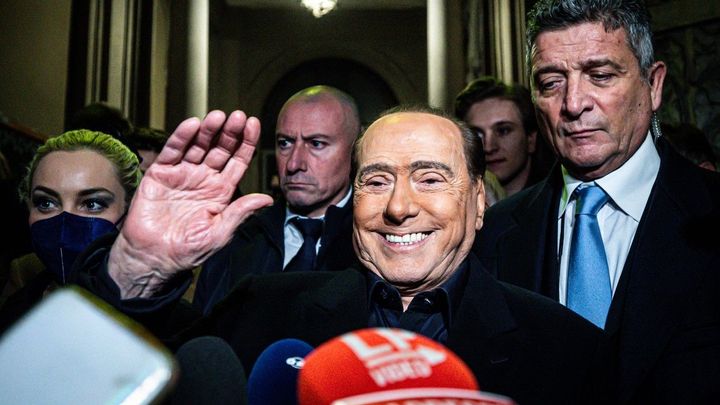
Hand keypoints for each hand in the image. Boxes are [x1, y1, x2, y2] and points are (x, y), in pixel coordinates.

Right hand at [108, 110, 272, 297]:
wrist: (154, 257)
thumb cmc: (187, 250)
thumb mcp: (219, 233)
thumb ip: (240, 213)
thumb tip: (267, 199)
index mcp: (221, 191)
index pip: (237, 161)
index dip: (246, 143)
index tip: (254, 125)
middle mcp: (204, 178)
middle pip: (220, 149)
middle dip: (230, 132)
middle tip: (238, 117)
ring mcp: (182, 174)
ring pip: (198, 145)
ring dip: (208, 130)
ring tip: (218, 117)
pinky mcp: (160, 174)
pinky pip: (172, 151)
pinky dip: (181, 137)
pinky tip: (193, 125)